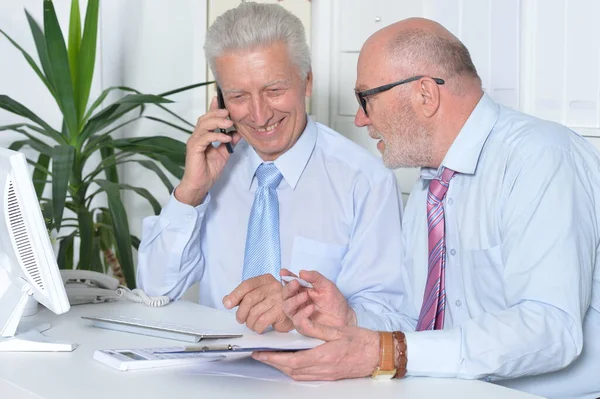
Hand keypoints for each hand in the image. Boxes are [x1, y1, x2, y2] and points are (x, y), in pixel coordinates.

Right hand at [175, 97, 241, 205]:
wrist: (200, 185)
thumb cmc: (209, 170)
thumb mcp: (224, 154)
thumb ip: (230, 143)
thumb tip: (239, 132)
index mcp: (203, 136)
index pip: (208, 119)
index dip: (214, 109)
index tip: (221, 100)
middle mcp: (197, 136)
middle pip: (205, 118)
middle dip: (217, 113)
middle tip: (229, 112)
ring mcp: (194, 142)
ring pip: (203, 125)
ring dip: (217, 122)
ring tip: (229, 123)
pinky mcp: (194, 149)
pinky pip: (205, 138)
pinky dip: (216, 135)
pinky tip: (226, 137)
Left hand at [222, 273, 293, 333]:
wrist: (297, 310)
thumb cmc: (275, 303)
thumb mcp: (260, 294)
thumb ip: (244, 296)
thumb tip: (227, 300)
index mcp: (266, 280)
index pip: (247, 285)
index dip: (235, 295)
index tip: (228, 304)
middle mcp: (273, 286)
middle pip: (249, 299)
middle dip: (241, 312)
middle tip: (240, 319)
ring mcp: (279, 299)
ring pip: (255, 312)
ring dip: (249, 322)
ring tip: (251, 324)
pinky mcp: (282, 311)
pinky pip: (262, 321)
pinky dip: (257, 327)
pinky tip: (259, 327)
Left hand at [252, 304, 379, 380]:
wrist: (379, 354)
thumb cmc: (361, 341)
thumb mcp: (337, 329)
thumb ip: (315, 328)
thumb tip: (298, 322)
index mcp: (324, 355)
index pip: (292, 360)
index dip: (274, 358)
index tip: (261, 353)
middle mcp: (323, 368)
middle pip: (291, 370)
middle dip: (273, 363)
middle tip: (260, 356)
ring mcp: (326, 374)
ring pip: (298, 375)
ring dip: (282, 368)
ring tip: (272, 358)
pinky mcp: (329, 376)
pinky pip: (306, 376)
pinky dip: (294, 371)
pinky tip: (291, 363)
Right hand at [281, 269, 355, 328]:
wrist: (344, 318)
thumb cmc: (334, 302)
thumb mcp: (326, 285)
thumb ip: (315, 278)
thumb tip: (301, 272)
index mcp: (301, 291)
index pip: (290, 283)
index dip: (285, 277)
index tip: (283, 272)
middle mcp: (297, 302)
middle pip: (285, 295)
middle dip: (288, 288)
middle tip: (296, 283)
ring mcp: (299, 314)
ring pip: (287, 307)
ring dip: (294, 300)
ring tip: (305, 296)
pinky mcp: (303, 325)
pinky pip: (297, 320)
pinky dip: (302, 313)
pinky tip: (311, 308)